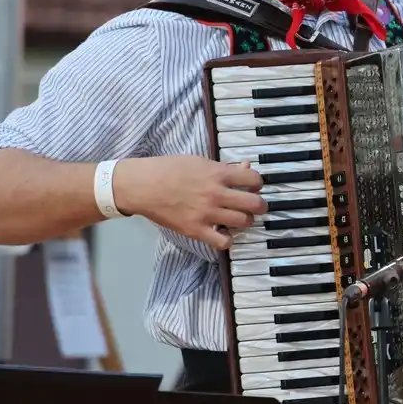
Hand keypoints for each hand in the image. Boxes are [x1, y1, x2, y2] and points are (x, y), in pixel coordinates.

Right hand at [114, 156, 265, 249]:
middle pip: (256, 204)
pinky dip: (228, 239)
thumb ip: (224, 167)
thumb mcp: (199, 161)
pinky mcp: (196, 230)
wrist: (142, 186)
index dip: (257, 183)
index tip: (252, 185)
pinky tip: (224, 232)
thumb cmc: (169, 169)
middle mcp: (216, 194)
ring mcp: (207, 213)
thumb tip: (246, 167)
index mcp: (218, 173)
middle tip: (255, 205)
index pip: (254, 179)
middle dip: (260, 205)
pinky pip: (224, 242)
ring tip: (239, 217)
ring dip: (246, 220)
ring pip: (244, 222)